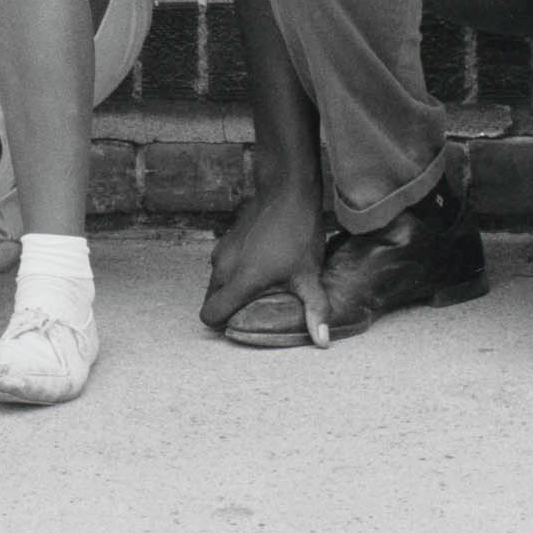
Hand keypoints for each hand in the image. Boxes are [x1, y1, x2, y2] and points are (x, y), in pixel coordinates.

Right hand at [200, 179, 330, 346]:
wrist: (288, 191)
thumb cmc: (297, 232)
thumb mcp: (309, 274)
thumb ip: (313, 309)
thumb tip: (322, 341)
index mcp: (239, 280)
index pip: (210, 315)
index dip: (222, 324)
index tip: (241, 322)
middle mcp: (223, 266)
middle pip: (211, 301)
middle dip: (227, 308)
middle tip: (254, 307)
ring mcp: (222, 250)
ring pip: (216, 282)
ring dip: (230, 289)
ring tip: (260, 287)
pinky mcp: (226, 238)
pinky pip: (222, 265)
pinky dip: (233, 271)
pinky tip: (260, 265)